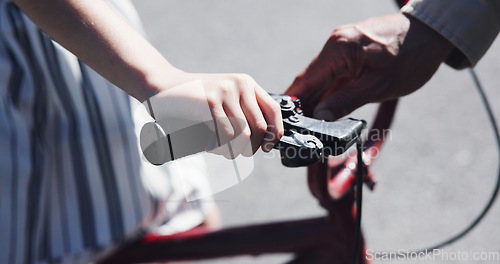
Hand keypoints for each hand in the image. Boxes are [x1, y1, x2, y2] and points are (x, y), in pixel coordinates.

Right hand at [146, 73, 283, 158]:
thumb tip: (266, 139)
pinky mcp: (209, 102)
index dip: (274, 133)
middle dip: (250, 147)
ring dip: (234, 150)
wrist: (163, 85)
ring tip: (222, 150)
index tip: (266, 148)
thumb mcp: (223, 98)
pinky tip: (210, 146)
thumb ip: (243, 111)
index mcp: (247, 83)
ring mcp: (224, 92)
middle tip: (237, 152)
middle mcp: (239, 84)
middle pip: (259, 128)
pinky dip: (219, 147)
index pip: (273, 110)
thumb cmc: (195, 99)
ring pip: (244, 135)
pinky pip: (225, 135)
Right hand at [286, 13, 453, 119]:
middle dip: (302, 107)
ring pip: (320, 80)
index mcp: (339, 49)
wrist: (432, 33)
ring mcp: (341, 47)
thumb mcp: (379, 86)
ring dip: (314, 102)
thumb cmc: (412, 57)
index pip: (305, 81)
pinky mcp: (349, 52)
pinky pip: (332, 75)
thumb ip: (345, 102)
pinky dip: (327, 93)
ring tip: (308, 127)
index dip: (292, 104)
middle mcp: (335, 45)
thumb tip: (318, 117)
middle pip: (309, 81)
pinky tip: (324, 111)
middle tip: (294, 132)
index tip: (281, 124)